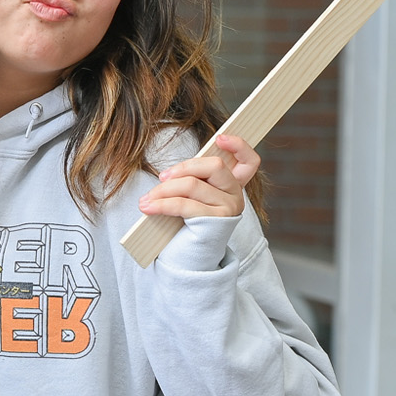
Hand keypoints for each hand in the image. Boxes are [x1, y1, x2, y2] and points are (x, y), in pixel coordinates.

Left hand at [140, 133, 260, 218]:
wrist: (188, 257)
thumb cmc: (185, 223)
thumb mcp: (191, 196)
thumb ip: (193, 179)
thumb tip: (171, 172)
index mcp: (232, 185)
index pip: (250, 161)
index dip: (239, 145)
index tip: (220, 137)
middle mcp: (236, 195)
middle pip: (214, 165)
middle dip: (181, 168)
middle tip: (161, 178)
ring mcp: (229, 209)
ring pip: (192, 184)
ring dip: (163, 190)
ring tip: (146, 199)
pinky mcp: (215, 222)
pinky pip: (184, 205)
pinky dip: (161, 204)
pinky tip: (147, 207)